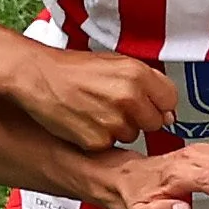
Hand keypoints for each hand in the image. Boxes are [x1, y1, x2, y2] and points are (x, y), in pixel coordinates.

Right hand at [15, 46, 179, 147]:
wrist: (38, 77)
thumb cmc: (71, 69)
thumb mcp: (114, 62)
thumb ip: (144, 81)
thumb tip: (165, 105)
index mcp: (137, 73)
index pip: (170, 99)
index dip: (160, 104)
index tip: (152, 105)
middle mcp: (129, 97)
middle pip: (155, 122)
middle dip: (140, 119)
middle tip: (117, 107)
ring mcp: (114, 121)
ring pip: (132, 136)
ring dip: (119, 129)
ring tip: (96, 111)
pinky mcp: (98, 140)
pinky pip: (110, 146)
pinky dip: (100, 139)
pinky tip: (86, 122)